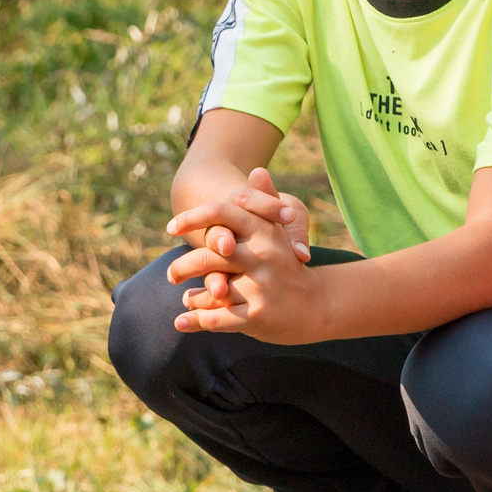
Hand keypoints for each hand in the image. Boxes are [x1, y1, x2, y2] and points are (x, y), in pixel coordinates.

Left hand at [163, 182, 328, 342]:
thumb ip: (266, 201)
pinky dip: (194, 320)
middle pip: (209, 254)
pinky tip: (182, 321)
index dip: (192, 218)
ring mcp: (260, 287)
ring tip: (184, 298)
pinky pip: (214, 318)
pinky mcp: (257, 316)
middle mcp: (263, 257)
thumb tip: (257, 170)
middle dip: (183, 266)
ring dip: (191, 297)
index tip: (171, 227)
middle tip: (171, 274)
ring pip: (210, 289)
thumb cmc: (291, 265)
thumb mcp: (282, 230)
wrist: (320, 305)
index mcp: (266, 232)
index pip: (223, 214)